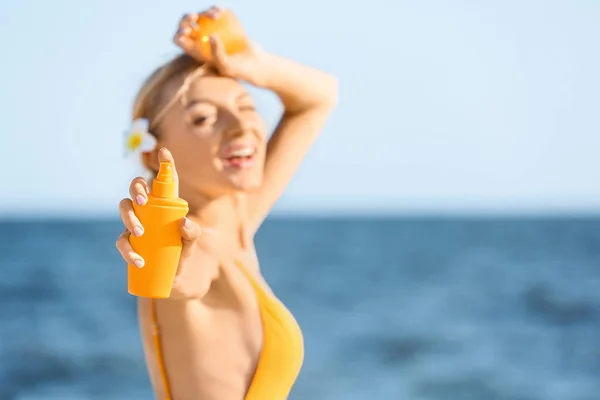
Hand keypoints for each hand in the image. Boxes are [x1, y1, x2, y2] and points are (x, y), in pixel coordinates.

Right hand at [115, 148, 218, 296]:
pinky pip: (122, 241)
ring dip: (128, 216)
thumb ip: (192, 233)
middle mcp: (148, 210)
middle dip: (136, 189)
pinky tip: (138, 260)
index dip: (164, 164)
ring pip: (125, 209)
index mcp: (166, 205)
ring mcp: (136, 225)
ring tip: (140, 232)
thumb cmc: (183, 255)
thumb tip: (183, 222)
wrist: (174, 281)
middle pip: (136, 188)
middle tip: (142, 201)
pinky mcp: (130, 243)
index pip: (164, 181)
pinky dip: (128, 250)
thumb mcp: (192, 244)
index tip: (164, 151)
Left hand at [173, 6, 267, 86]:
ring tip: (216, 15)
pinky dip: (218, 9)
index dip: (180, 34)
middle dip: (186, 18)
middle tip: (193, 16)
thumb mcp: (226, 65)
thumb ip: (217, 52)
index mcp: (195, 50)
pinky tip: (221, 11)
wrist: (255, 62)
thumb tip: (211, 35)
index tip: (188, 31)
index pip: (180, 40)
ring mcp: (211, 28)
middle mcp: (200, 38)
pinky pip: (216, 11)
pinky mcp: (223, 21)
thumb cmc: (239, 69)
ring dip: (206, 12)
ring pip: (201, 15)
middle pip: (186, 24)